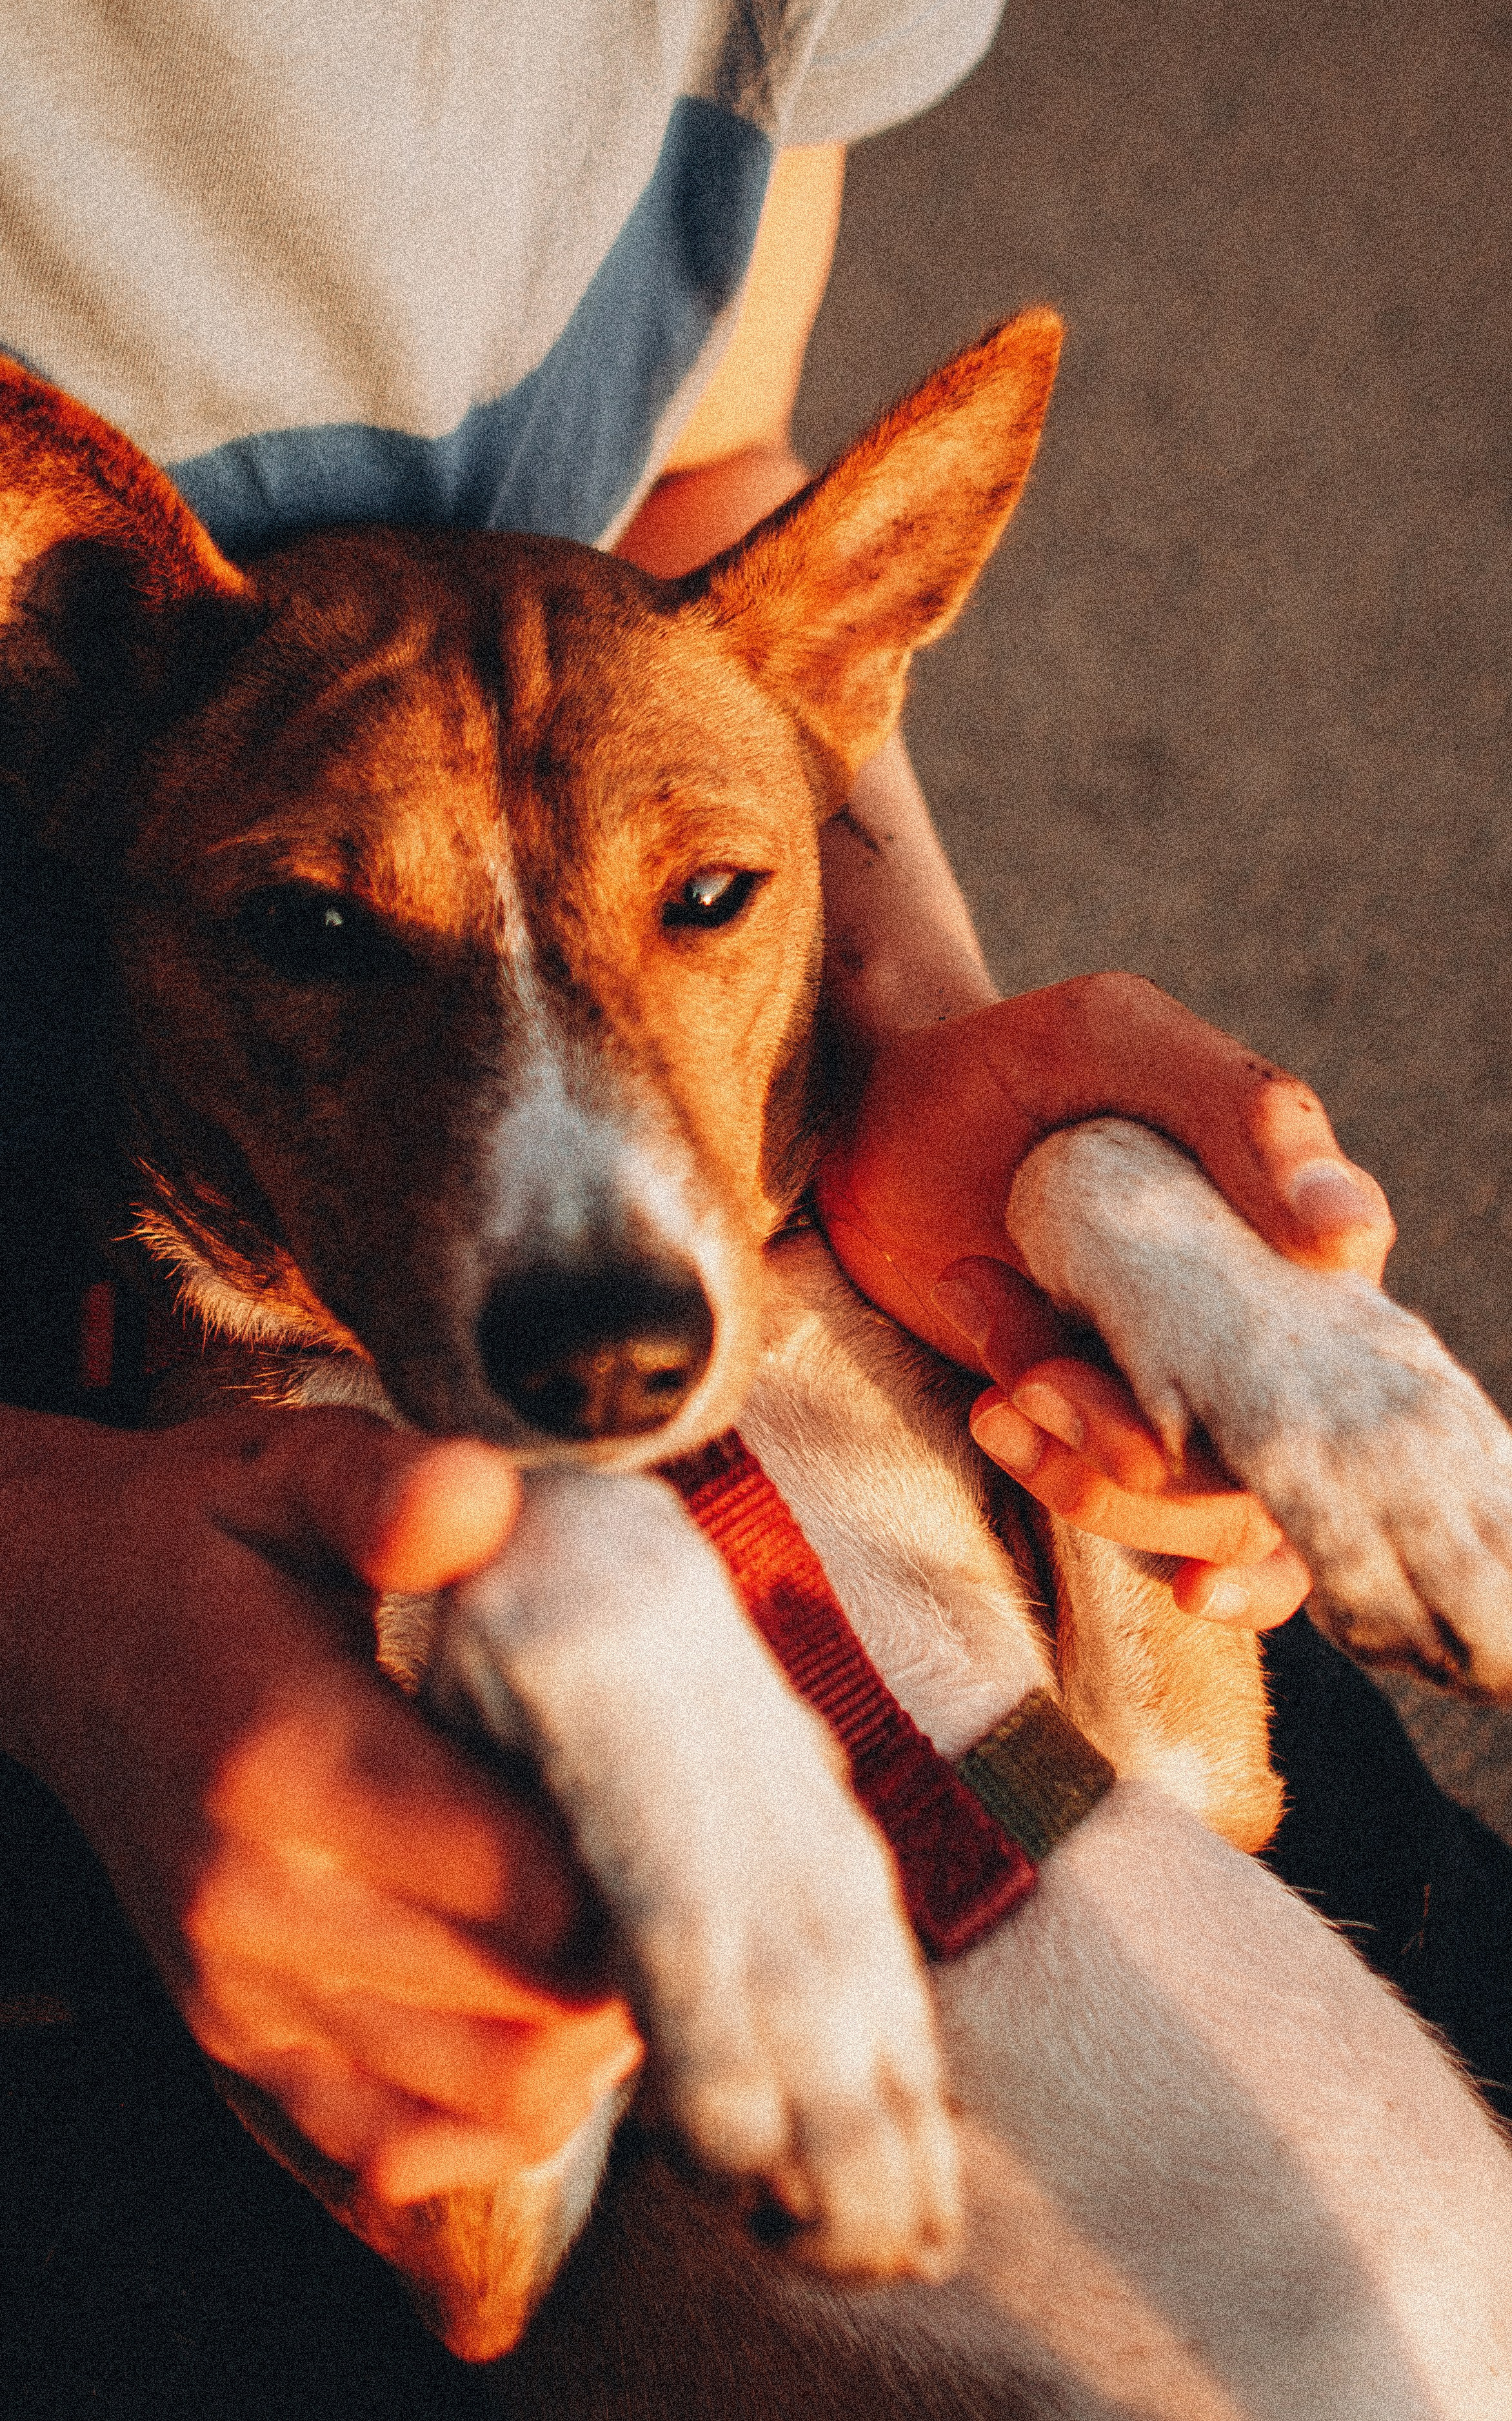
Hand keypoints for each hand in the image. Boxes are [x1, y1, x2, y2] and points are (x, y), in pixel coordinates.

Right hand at [0, 1405, 641, 2205]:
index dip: (650, 1858)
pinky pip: (401, 2149)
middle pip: (530, 2009)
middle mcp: (253, 1907)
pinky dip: (502, 2109)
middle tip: (697, 1864)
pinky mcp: (238, 2047)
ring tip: (627, 1929)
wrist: (51, 1626)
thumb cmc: (200, 1542)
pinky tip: (542, 2011)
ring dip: (593, 2038)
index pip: (529, 1886)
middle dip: (646, 1951)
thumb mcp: (291, 1468)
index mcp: (283, 1762)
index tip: (709, 1791)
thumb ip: (389, 1487)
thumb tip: (480, 1501)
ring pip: (487, 2102)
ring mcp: (239, 1997)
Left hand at [814, 976, 1394, 1627]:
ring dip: (1087, 1464)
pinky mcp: (1111, 1436)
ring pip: (1198, 1506)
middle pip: (1267, 1464)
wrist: (886, 1122)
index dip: (1283, 1411)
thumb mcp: (1112, 1037)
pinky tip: (1037, 1460)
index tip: (1166, 1385)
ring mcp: (1189, 1395)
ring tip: (1001, 1384)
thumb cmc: (1011, 1066)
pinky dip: (1098, 1513)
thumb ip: (1241, 1109)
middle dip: (1141, 1444)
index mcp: (1298, 1238)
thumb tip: (1348, 1240)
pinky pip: (1148, 1523)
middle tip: (1032, 1378)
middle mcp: (1264, 1330)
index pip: (1352, 1367)